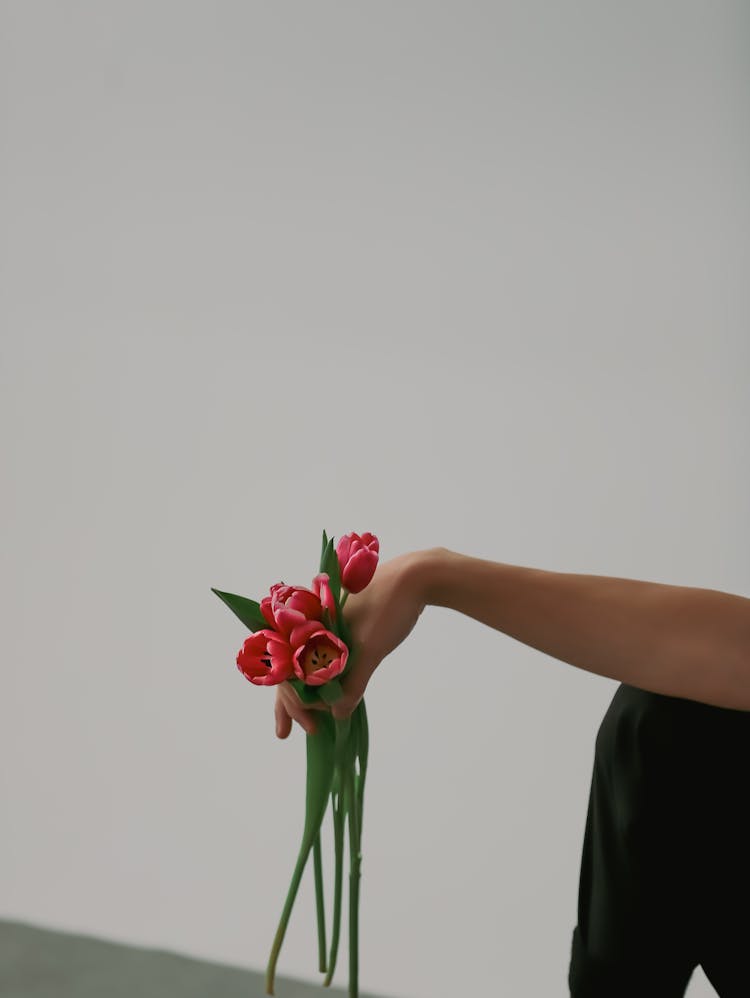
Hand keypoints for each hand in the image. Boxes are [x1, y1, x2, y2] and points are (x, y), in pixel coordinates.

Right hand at [274, 549, 429, 737]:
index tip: (310, 725)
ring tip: (306, 721)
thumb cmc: (389, 606)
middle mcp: (313, 625)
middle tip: (287, 733)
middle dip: (290, 703)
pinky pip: (325, 658)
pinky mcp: (346, 628)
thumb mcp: (371, 649)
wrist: (417, 575)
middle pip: (290, 669)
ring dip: (305, 693)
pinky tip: (328, 695)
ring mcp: (328, 627)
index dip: (293, 702)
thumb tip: (337, 714)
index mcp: (311, 625)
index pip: (287, 670)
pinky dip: (323, 679)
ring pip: (307, 664)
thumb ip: (353, 683)